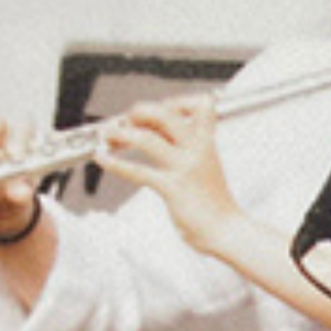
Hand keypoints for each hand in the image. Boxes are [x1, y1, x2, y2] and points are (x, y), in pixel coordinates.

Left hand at [96, 95, 239, 252]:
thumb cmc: (215, 201)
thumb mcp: (207, 165)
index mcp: (207, 142)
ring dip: (121, 132)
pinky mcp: (172, 188)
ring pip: (147, 139)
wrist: (226, 229)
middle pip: (165, 114)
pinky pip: (138, 171)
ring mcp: (184, 168)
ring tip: (108, 133)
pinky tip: (103, 159)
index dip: (176, 102)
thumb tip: (160, 134)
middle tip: (127, 118)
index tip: (160, 108)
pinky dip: (115, 163)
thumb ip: (187, 148)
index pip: (198, 105)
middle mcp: (196, 150)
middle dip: (140, 112)